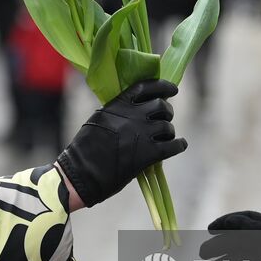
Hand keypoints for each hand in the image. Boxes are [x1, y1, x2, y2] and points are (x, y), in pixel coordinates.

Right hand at [55, 79, 184, 209]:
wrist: (81, 174)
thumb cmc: (84, 149)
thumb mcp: (99, 119)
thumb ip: (118, 111)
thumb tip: (137, 107)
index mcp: (118, 105)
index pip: (146, 87)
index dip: (163, 86)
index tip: (172, 89)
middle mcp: (132, 116)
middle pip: (161, 106)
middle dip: (166, 112)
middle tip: (165, 118)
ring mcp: (141, 134)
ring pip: (168, 126)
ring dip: (169, 131)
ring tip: (166, 137)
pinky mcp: (147, 154)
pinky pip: (172, 146)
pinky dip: (179, 145)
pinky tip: (180, 145)